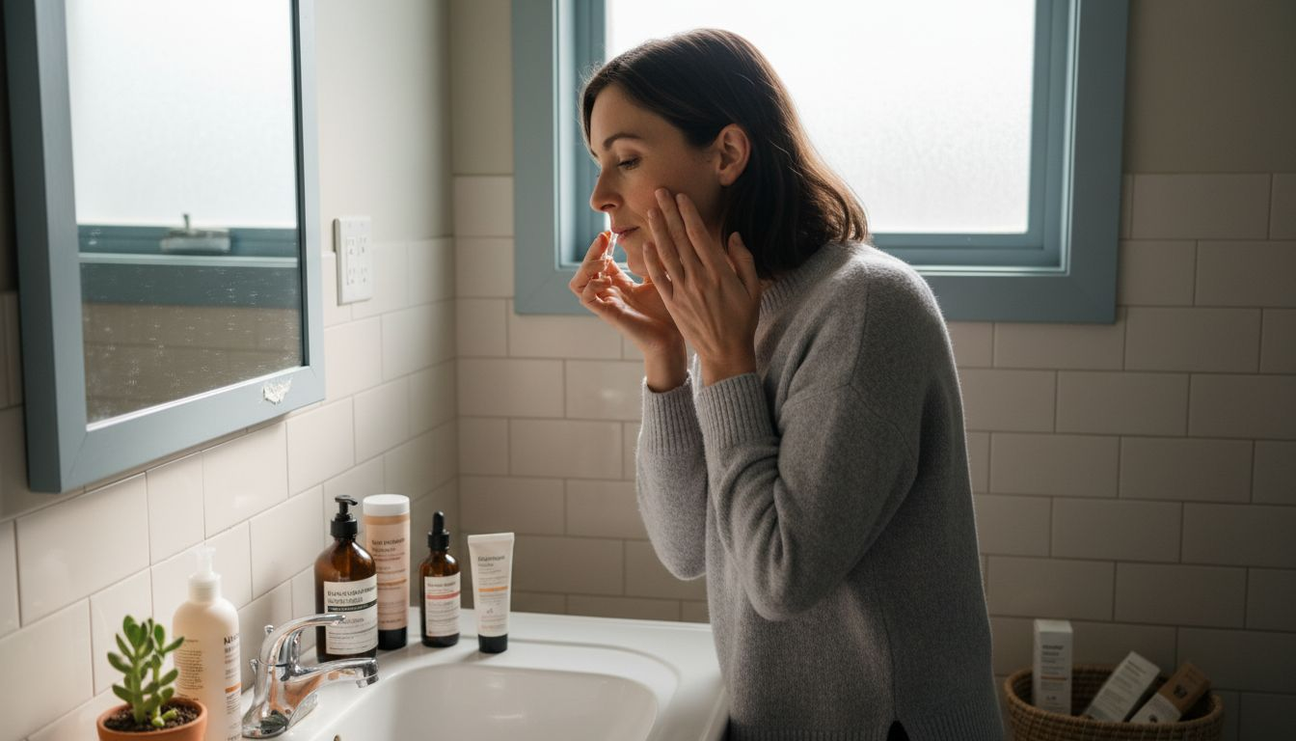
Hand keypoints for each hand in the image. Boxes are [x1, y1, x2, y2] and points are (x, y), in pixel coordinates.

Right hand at [569, 231, 683, 355]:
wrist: (671, 338)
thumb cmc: (668, 312)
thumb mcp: (660, 278)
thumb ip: (652, 260)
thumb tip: (652, 237)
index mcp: (620, 285)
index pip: (601, 262)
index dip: (601, 247)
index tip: (609, 232)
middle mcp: (609, 293)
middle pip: (586, 269)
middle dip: (592, 251)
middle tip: (603, 237)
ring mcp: (606, 304)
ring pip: (578, 282)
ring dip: (586, 268)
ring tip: (603, 261)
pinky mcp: (607, 314)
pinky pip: (586, 297)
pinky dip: (592, 285)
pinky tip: (609, 281)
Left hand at [641, 188, 762, 385]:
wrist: (725, 352)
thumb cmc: (742, 320)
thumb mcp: (753, 289)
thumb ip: (744, 260)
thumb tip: (733, 236)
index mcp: (720, 272)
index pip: (699, 235)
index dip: (688, 214)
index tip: (680, 197)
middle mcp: (699, 278)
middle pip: (680, 239)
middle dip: (669, 213)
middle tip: (659, 193)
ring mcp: (683, 291)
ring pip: (667, 254)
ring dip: (657, 230)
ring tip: (650, 210)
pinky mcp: (673, 304)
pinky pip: (659, 278)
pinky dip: (652, 261)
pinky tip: (646, 244)